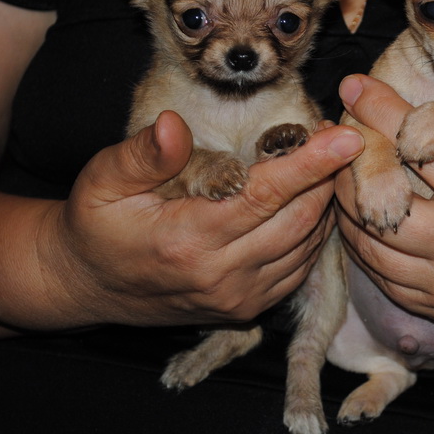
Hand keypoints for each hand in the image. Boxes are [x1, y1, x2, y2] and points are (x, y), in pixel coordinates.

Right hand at [43, 110, 363, 327]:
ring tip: (329, 162)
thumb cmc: (96, 224)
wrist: (88, 284)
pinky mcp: (248, 308)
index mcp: (187, 241)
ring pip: (307, 245)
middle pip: (299, 221)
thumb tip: (173, 124)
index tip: (345, 136)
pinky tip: (312, 199)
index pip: (263, 196)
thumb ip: (142, 154)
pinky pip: (299, 267)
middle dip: (328, 176)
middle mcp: (221, 276)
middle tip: (339, 137)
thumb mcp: (102, 181)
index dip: (308, 164)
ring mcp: (238, 297)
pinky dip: (314, 231)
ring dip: (325, 202)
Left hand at [334, 75, 433, 335]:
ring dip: (347, 207)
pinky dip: (364, 249)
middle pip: (376, 200)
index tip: (355, 85)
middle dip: (348, 162)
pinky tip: (363, 222)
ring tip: (341, 175)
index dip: (381, 110)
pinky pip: (385, 281)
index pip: (419, 145)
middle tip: (337, 136)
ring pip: (370, 245)